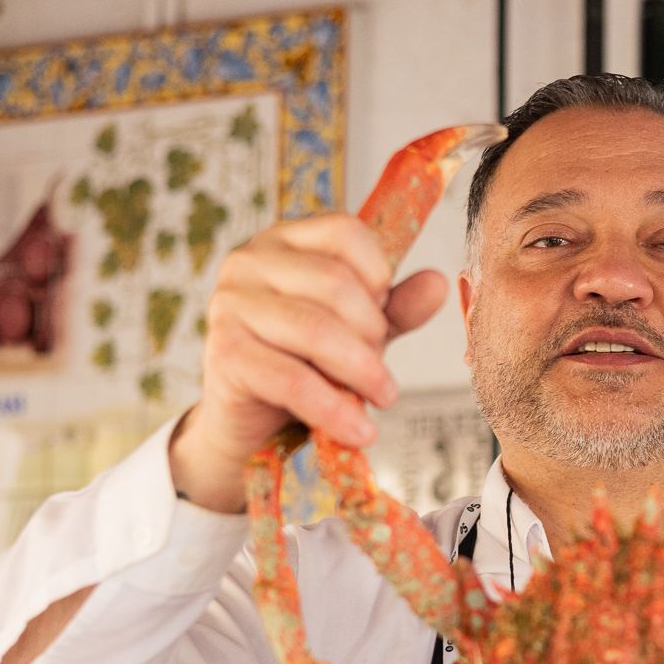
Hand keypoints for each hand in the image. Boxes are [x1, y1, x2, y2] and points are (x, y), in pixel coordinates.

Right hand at [169, 214, 447, 512]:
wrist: (249, 421)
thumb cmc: (305, 361)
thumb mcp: (358, 329)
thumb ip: (396, 306)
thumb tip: (439, 282)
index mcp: (283, 240)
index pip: (345, 232)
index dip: (378, 275)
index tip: (384, 316)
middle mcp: (248, 261)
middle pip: (334, 282)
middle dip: (372, 332)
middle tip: (382, 370)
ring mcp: (230, 304)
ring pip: (316, 330)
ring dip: (362, 371)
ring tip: (384, 398)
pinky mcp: (224, 354)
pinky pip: (292, 380)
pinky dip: (334, 409)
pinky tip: (360, 431)